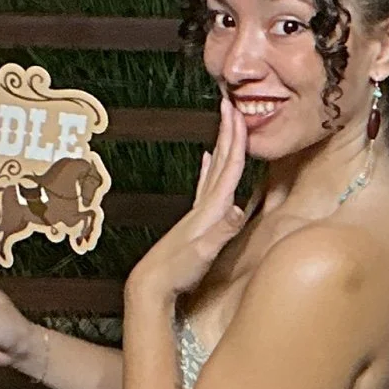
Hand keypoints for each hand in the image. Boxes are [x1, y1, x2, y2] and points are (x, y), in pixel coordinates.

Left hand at [126, 94, 248, 302]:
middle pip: (220, 160)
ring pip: (214, 169)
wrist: (151, 286)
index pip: (228, 166)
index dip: (236, 139)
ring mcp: (198, 211)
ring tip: (226, 124)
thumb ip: (221, 232)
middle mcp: (204, 205)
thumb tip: (237, 208)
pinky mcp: (194, 220)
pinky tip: (206, 160)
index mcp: (211, 209)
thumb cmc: (176, 273)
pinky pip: (206, 185)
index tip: (237, 111)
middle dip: (228, 132)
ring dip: (222, 145)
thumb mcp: (203, 254)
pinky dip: (209, 169)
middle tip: (231, 102)